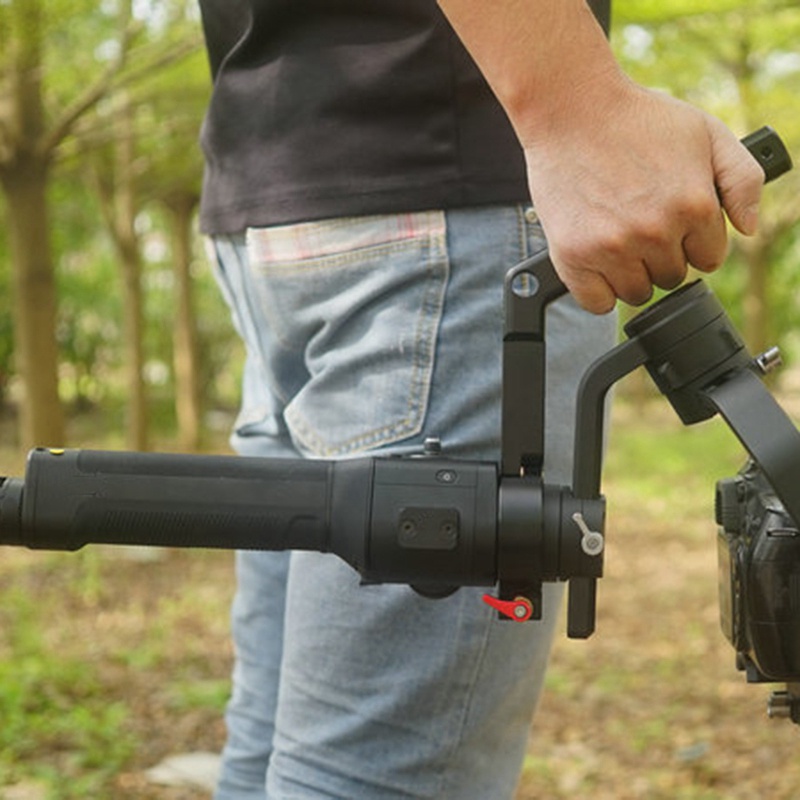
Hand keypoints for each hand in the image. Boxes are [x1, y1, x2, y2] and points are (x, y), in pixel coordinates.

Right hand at [522, 80, 764, 313]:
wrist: (571, 111)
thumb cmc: (638, 119)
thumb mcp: (707, 133)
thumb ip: (743, 179)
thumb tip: (748, 230)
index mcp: (694, 205)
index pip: (708, 259)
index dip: (691, 240)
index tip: (672, 222)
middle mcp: (655, 232)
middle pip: (671, 277)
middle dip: (661, 255)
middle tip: (639, 222)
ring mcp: (612, 248)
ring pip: (635, 293)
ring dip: (630, 274)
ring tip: (616, 237)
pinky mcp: (574, 257)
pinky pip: (597, 303)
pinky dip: (597, 289)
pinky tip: (595, 259)